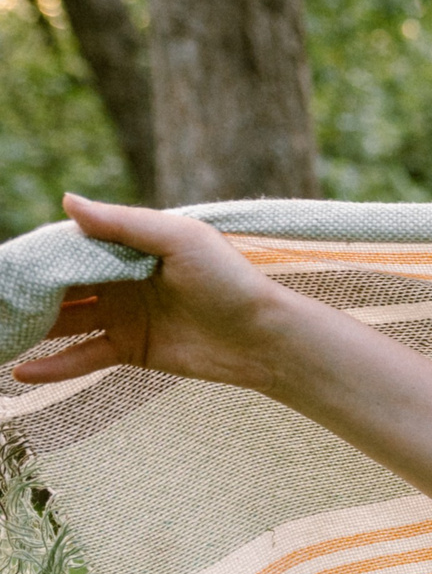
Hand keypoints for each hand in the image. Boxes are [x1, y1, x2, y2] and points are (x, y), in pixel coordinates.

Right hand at [14, 194, 295, 391]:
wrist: (263, 336)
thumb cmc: (229, 279)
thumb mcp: (179, 239)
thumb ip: (123, 223)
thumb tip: (67, 202)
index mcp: (130, 248)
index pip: (71, 248)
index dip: (35, 255)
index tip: (3, 262)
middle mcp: (120, 280)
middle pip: (60, 284)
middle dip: (24, 290)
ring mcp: (123, 316)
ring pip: (63, 321)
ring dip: (30, 327)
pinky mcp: (131, 350)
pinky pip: (83, 357)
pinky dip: (53, 366)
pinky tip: (20, 371)